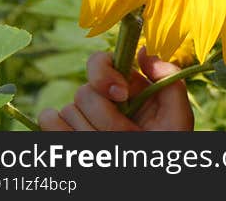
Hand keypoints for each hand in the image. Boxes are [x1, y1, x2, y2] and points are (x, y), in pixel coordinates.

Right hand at [39, 47, 193, 130]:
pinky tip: (84, 144)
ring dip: (91, 131)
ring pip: (68, 111)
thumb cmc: (167, 144)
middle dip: (106, 115)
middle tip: (127, 133)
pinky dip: (61, 131)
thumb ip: (169, 80)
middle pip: (84, 92)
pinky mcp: (65, 134)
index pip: (100, 62)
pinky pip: (48, 122)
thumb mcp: (178, 114)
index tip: (121, 94)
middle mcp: (102, 99)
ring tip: (114, 145)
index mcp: (127, 86)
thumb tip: (143, 52)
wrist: (153, 174)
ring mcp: (82, 118)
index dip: (105, 74)